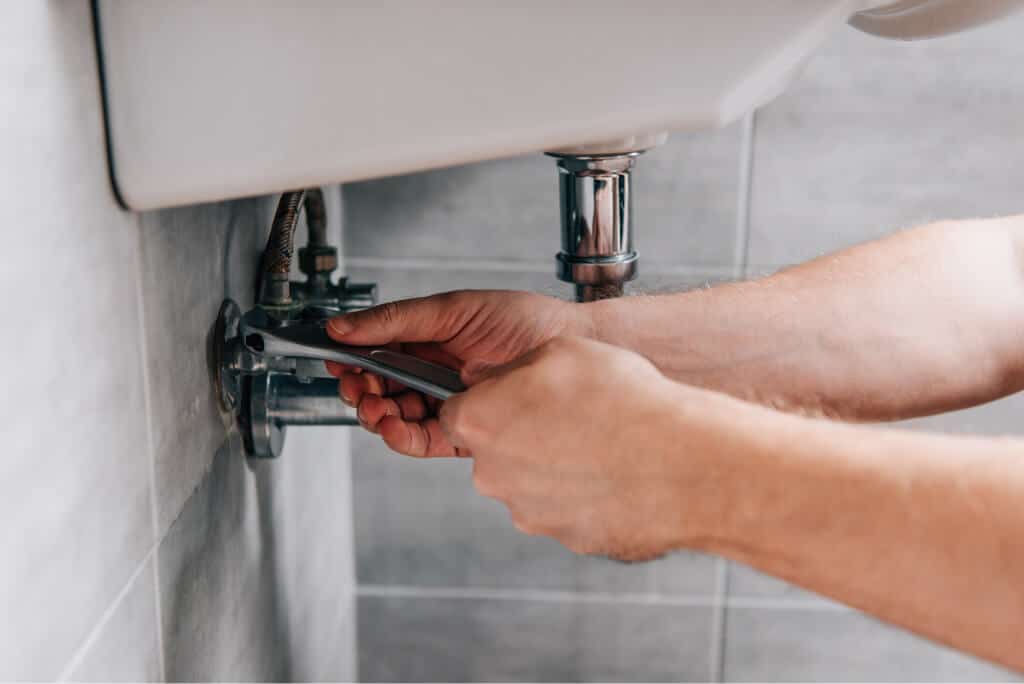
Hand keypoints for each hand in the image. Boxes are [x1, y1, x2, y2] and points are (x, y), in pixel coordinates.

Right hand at [325, 290, 592, 456]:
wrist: (572, 346)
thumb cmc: (524, 320)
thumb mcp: (453, 309)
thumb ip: (397, 320)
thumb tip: (344, 325)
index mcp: (427, 341)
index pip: (376, 355)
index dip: (352, 360)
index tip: (335, 360)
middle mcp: (434, 375)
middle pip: (380, 390)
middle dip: (360, 390)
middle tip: (356, 387)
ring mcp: (448, 404)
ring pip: (395, 418)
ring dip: (376, 415)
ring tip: (375, 406)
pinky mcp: (464, 431)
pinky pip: (422, 441)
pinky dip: (401, 436)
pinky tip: (392, 426)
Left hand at [438, 336, 716, 560]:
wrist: (681, 463)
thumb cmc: (622, 399)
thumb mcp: (560, 351)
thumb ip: (509, 367)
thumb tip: (487, 379)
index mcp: (480, 423)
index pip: (456, 414)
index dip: (488, 401)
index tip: (516, 396)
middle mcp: (493, 474)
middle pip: (493, 451)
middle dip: (521, 434)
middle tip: (568, 416)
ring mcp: (528, 512)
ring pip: (529, 482)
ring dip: (553, 464)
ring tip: (601, 442)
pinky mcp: (565, 537)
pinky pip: (565, 508)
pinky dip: (583, 493)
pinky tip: (616, 471)